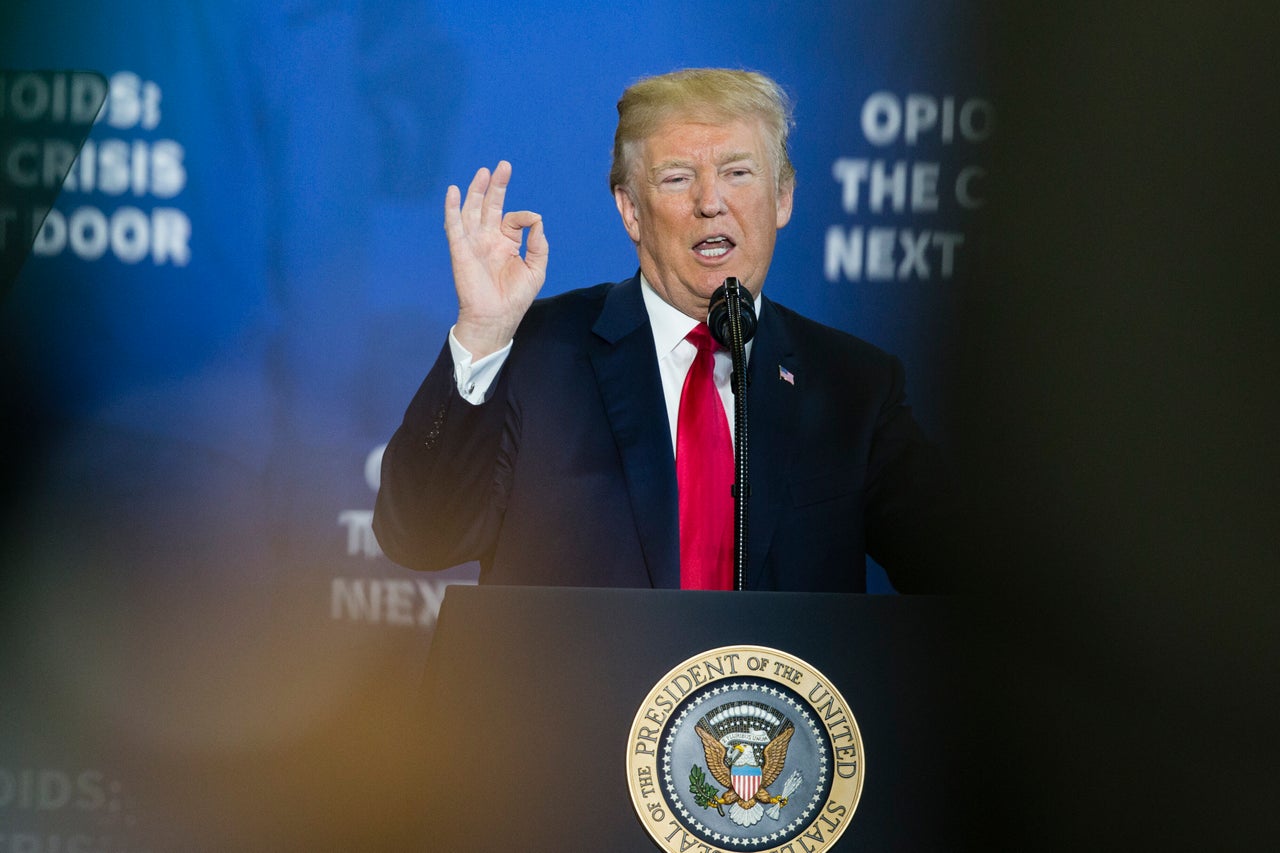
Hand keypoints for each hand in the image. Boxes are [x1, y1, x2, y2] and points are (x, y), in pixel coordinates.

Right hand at [444, 160, 548, 356]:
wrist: (496, 318)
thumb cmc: (515, 298)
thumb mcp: (536, 269)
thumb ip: (539, 244)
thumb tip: (536, 219)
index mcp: (507, 243)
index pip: (513, 218)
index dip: (523, 216)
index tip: (531, 221)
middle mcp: (489, 239)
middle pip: (490, 206)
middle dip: (496, 186)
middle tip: (503, 166)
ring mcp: (473, 243)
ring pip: (472, 211)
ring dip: (476, 191)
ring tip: (483, 172)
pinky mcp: (460, 250)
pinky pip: (454, 226)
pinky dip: (452, 208)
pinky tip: (454, 192)